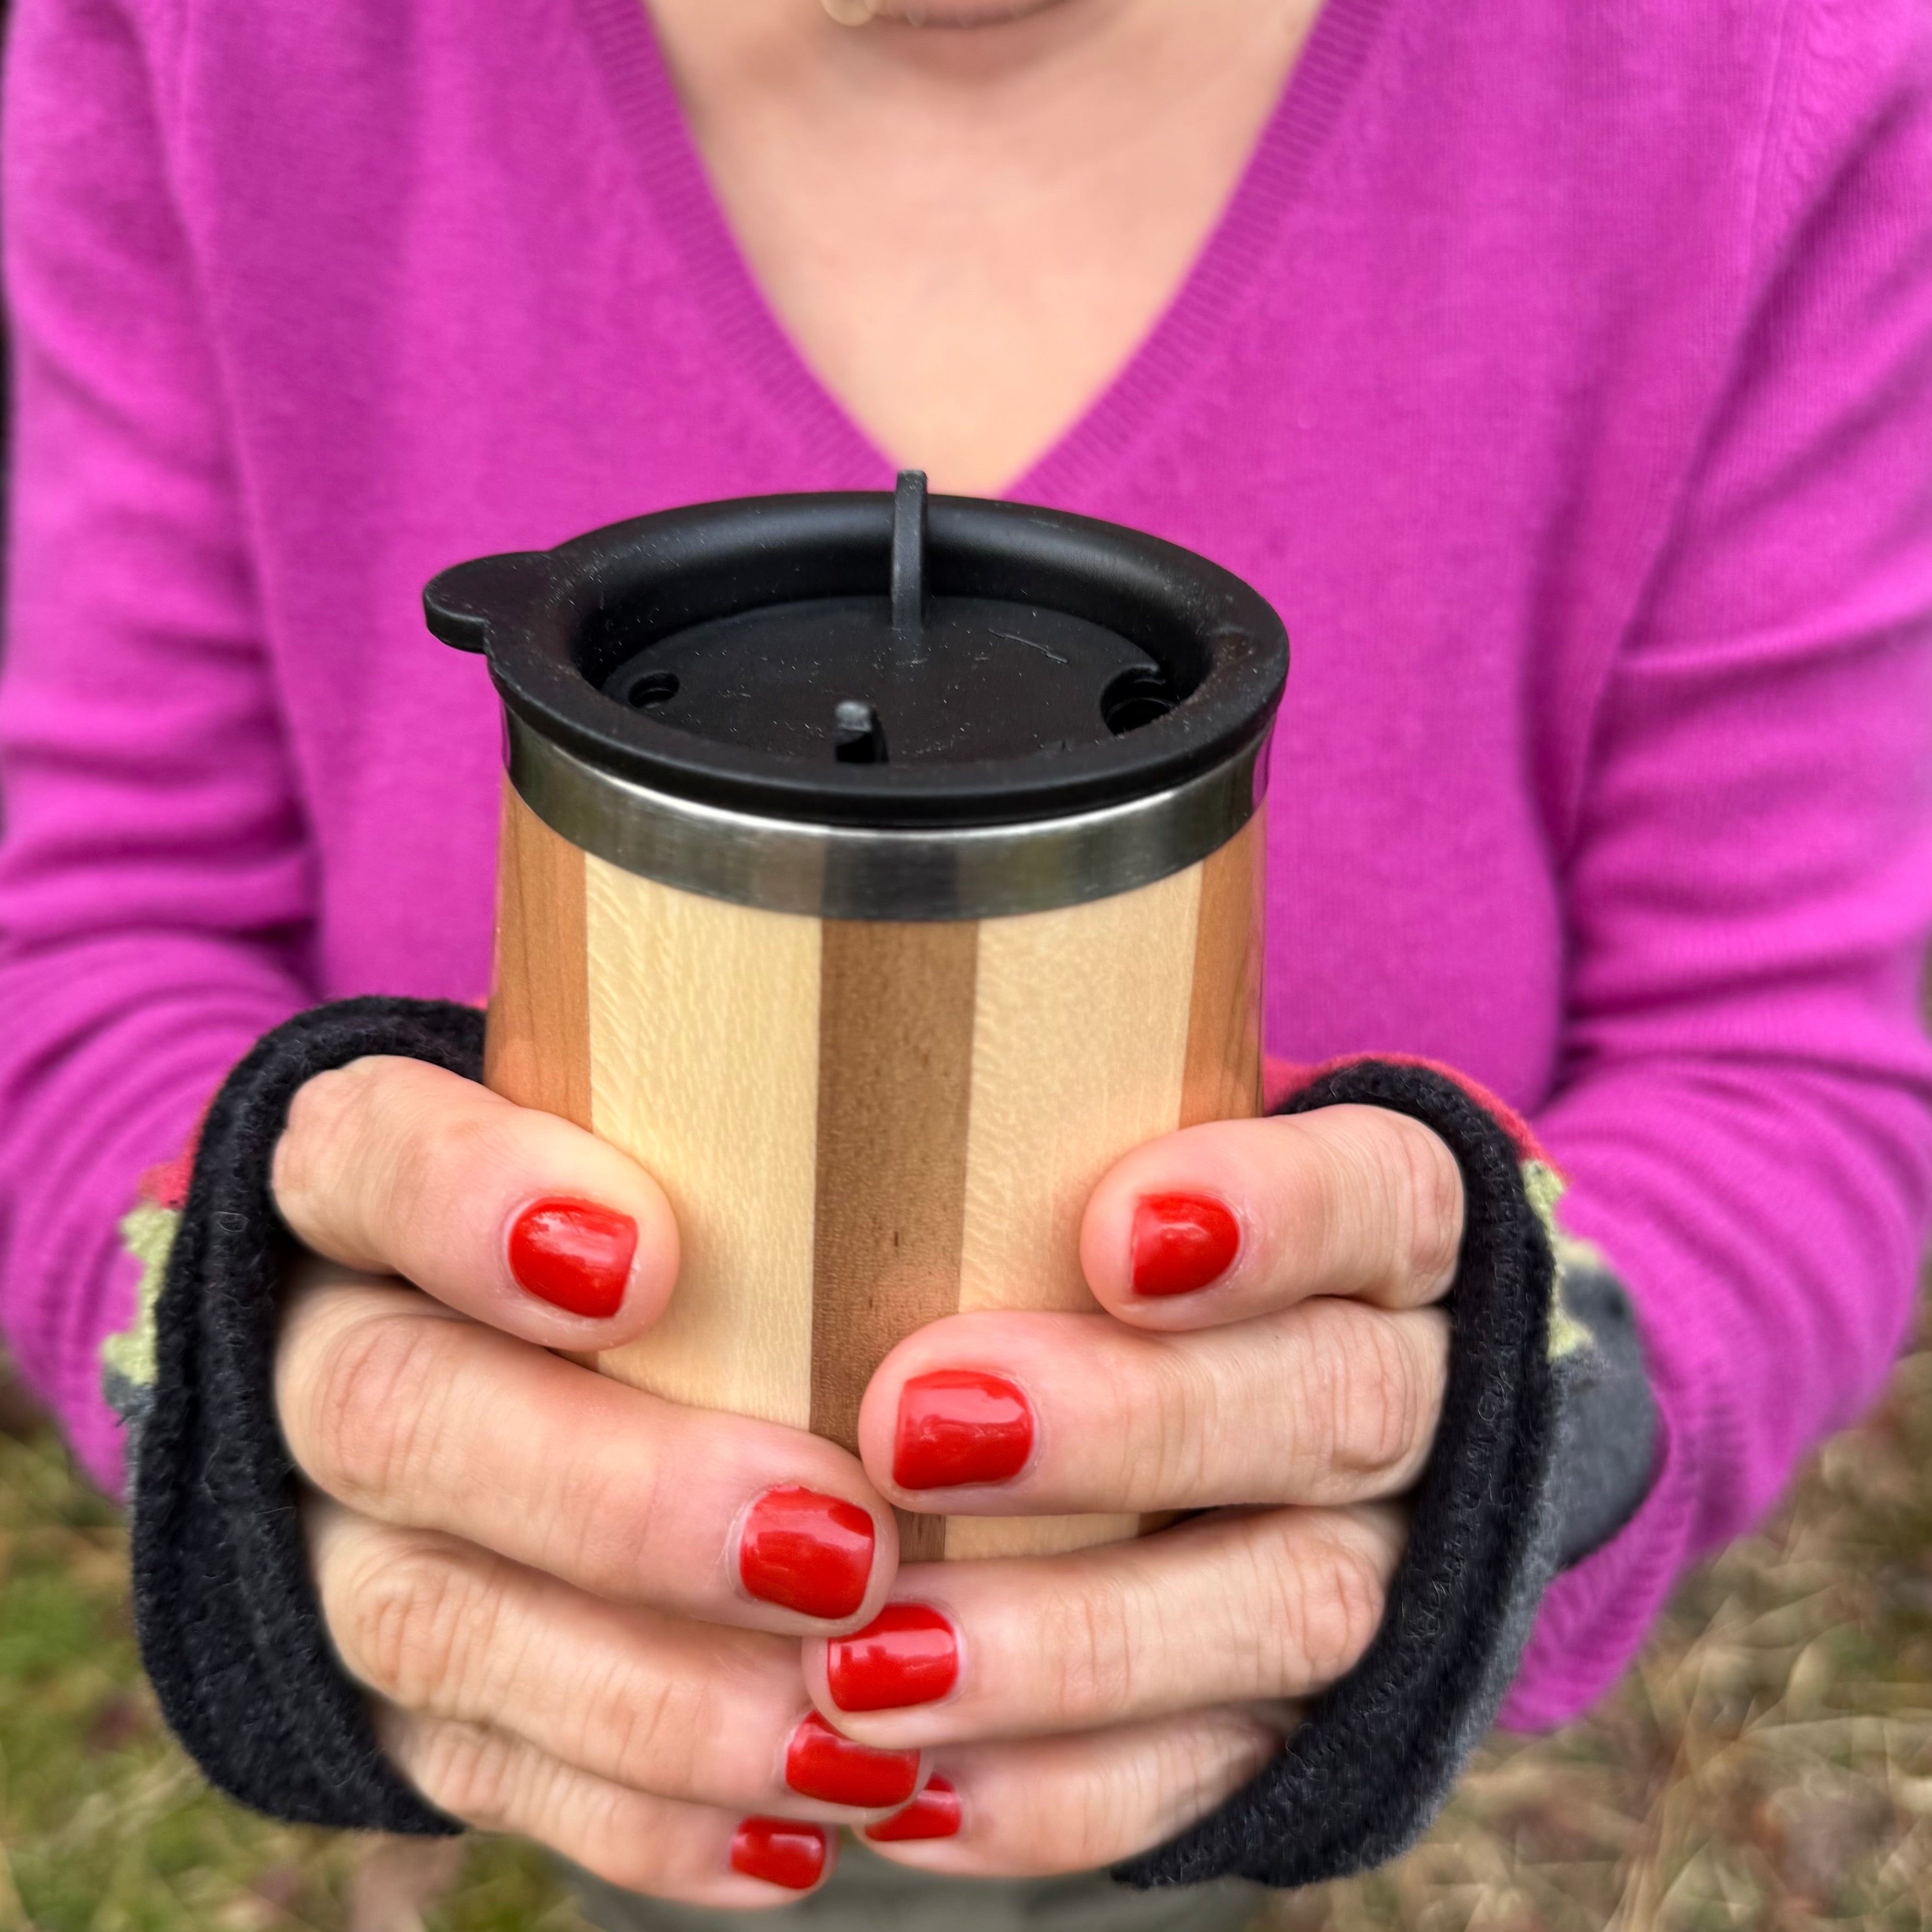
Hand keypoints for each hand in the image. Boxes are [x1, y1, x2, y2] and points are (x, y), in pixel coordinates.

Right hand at [271, 1057, 912, 1907]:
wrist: (497, 1346)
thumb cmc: (674, 1200)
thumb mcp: (699, 1132)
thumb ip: (779, 1133)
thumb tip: (1070, 1199)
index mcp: (370, 1184)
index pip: (367, 1153)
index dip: (476, 1202)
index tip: (654, 1259)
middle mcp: (333, 1354)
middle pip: (400, 1413)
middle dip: (618, 1494)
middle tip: (839, 1545)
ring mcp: (341, 1537)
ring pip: (433, 1625)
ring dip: (651, 1694)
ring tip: (845, 1734)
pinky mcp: (393, 1694)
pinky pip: (485, 1773)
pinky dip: (646, 1814)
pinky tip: (797, 1833)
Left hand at [809, 1105, 1461, 1875]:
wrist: (1309, 1397)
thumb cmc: (1145, 1234)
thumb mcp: (1137, 1141)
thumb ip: (1044, 1119)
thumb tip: (777, 1093)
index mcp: (1395, 1236)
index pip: (1381, 1198)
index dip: (1273, 1213)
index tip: (1113, 1230)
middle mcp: (1424, 1401)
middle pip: (1331, 1410)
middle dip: (1131, 1426)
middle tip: (915, 1425)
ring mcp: (1388, 1568)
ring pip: (1292, 1609)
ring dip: (1074, 1645)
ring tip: (871, 1666)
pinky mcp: (1322, 1720)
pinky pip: (1219, 1776)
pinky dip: (1066, 1792)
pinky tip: (913, 1792)